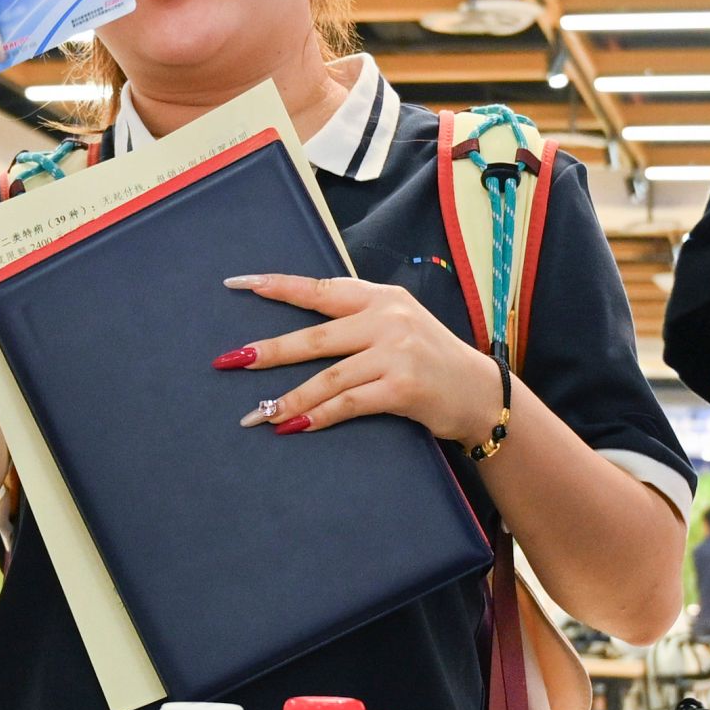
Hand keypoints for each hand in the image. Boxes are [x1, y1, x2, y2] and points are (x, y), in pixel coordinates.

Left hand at [218, 274, 504, 447]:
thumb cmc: (431, 361)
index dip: (277, 286)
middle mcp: (388, 319)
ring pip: (327, 377)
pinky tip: (293, 425)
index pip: (320, 289)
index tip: (238, 284)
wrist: (481, 393)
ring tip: (256, 413)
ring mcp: (397, 353)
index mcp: (382, 297)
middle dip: (267, 351)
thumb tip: (300, 334)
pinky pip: (347, 404)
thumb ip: (358, 321)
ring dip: (287, 398)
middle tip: (229, 361)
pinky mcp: (402, 388)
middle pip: (314, 337)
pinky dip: (316, 416)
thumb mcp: (399, 326)